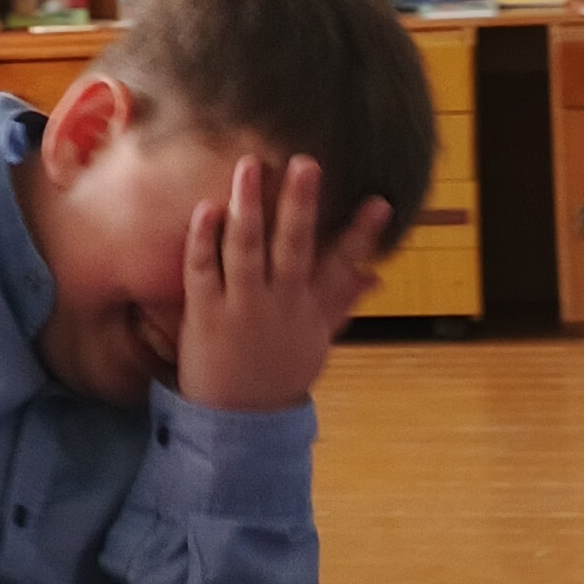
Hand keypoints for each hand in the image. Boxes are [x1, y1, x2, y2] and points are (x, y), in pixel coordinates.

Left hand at [170, 155, 389, 413]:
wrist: (239, 420)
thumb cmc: (279, 372)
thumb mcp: (317, 339)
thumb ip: (342, 301)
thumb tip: (376, 275)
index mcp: (310, 309)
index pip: (342, 266)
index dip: (360, 235)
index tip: (380, 201)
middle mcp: (280, 304)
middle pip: (294, 247)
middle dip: (300, 205)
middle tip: (305, 163)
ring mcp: (242, 308)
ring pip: (246, 250)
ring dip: (249, 207)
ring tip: (249, 166)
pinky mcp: (205, 314)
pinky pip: (203, 271)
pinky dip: (205, 240)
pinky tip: (207, 209)